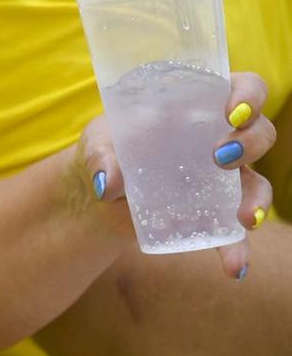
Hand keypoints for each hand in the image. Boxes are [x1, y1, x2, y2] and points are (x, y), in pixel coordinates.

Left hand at [79, 72, 276, 279]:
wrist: (98, 193)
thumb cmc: (104, 150)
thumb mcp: (96, 145)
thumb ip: (100, 158)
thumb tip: (107, 184)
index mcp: (196, 106)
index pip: (241, 87)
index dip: (248, 94)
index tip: (231, 111)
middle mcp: (219, 138)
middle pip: (259, 132)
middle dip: (251, 143)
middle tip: (219, 157)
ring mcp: (222, 179)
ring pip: (257, 183)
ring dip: (257, 199)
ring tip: (243, 218)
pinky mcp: (213, 213)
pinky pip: (235, 232)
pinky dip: (237, 249)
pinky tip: (233, 267)